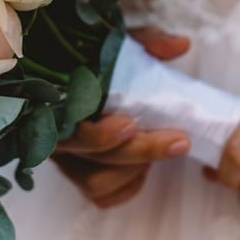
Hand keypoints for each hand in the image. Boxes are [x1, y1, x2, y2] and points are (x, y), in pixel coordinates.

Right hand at [54, 27, 191, 207]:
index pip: (72, 127)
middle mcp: (58, 135)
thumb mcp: (121, 46)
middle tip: (179, 141)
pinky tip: (142, 170)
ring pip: (95, 183)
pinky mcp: (78, 177)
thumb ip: (148, 43)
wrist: (84, 82)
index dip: (101, 134)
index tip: (131, 125)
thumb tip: (181, 44)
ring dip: (132, 171)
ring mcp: (67, 160)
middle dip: (140, 151)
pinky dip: (126, 187)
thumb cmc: (100, 63)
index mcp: (60, 102)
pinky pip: (101, 196)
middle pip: (94, 158)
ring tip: (159, 149)